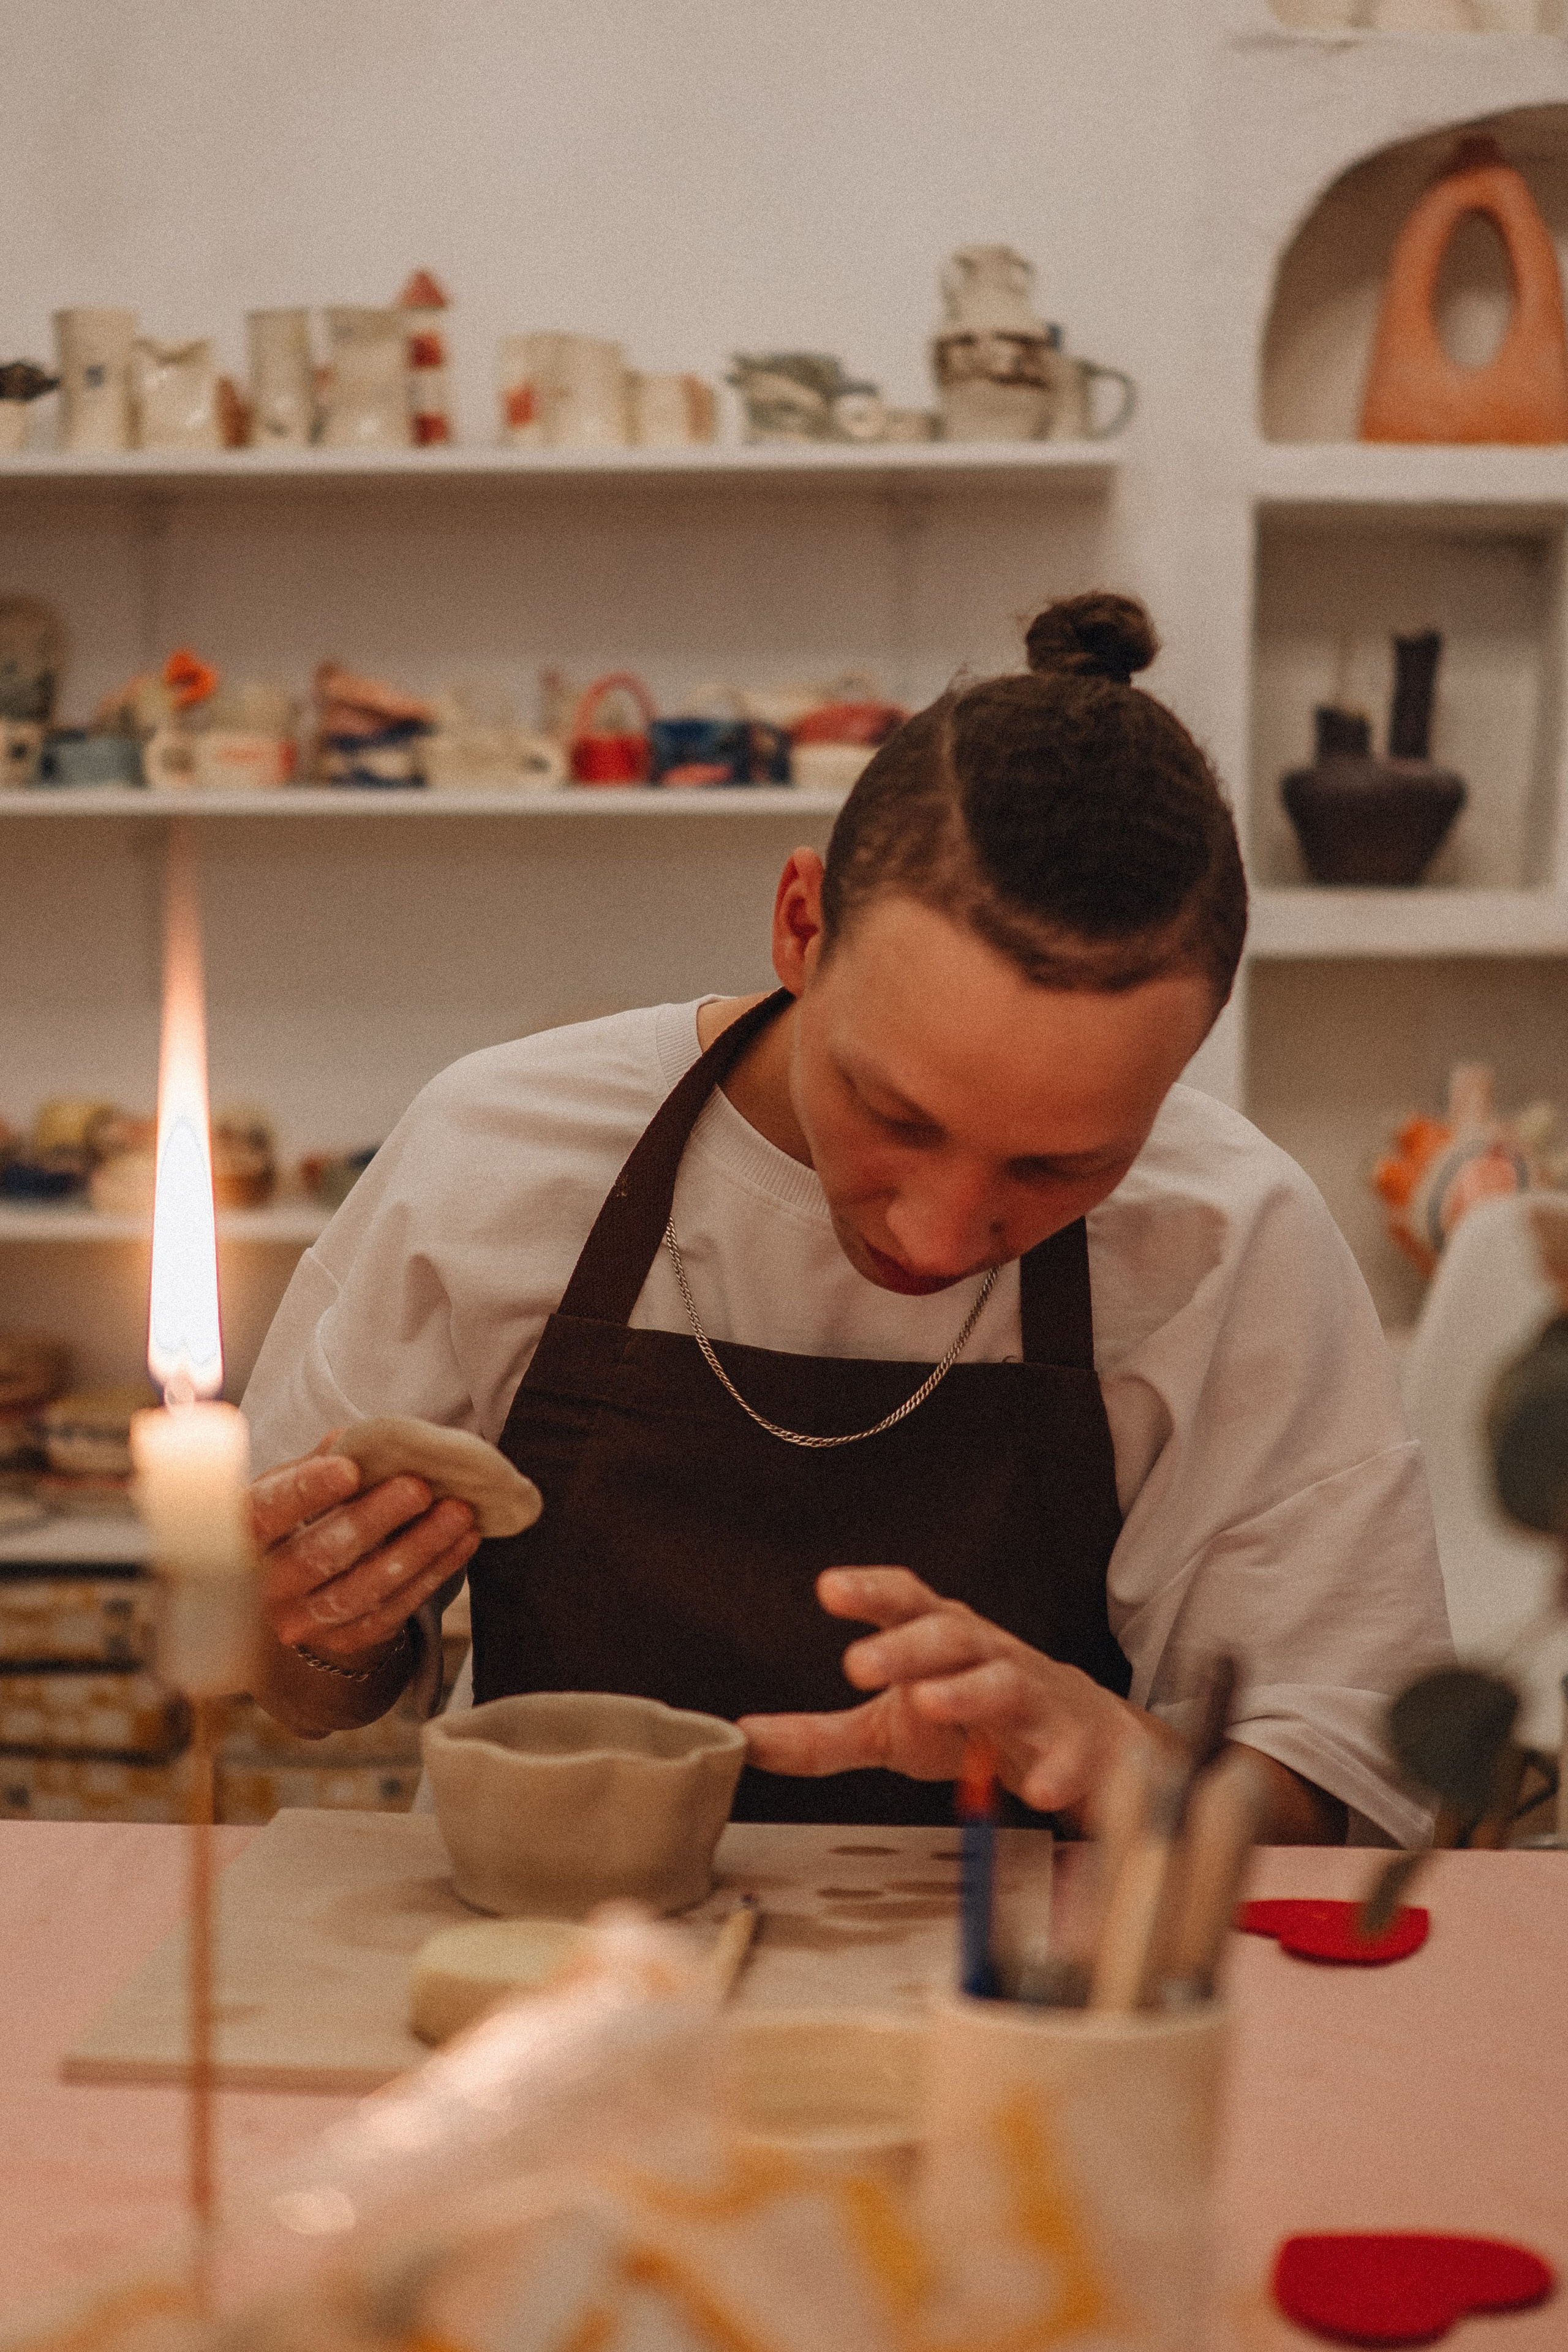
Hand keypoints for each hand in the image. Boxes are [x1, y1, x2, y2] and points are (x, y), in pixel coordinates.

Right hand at [251, 1435, 480, 1668]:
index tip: (349, 1468)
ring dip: (417, 1548)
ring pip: (363, 1589)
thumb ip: (321, 1461)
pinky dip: (434, 1573)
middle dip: (373, 1519)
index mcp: (246, 1538)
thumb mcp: (296, 1487)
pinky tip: (463, 1541)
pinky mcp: (347, 1640)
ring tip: (458, 1512)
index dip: (304, 1492)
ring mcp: (305, 1621)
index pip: (264, 1516)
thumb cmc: (301, 1521)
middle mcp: (267, 1588)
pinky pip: (394, 1611)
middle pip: (318, 1556)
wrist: (302, 1594)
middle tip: (419, 1487)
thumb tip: (356, 1438)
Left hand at [738, 1566, 1169, 1818]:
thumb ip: (822, 1736)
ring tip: (932, 1701)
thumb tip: (743, 1739)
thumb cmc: (971, 1722)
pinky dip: (1056, 1771)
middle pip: (949, 1636)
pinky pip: (1070, 1756)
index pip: (906, 1600)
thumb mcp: (892, 1727)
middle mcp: (988, 1656)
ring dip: (970, 1692)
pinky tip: (1036, 1792)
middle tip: (858, 1662)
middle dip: (906, 1645)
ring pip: (1006, 1683)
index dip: (870, 1589)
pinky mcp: (1077, 1745)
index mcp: (940, 1642)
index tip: (829, 1587)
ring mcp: (1036, 1697)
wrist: (1080, 1738)